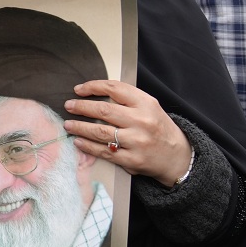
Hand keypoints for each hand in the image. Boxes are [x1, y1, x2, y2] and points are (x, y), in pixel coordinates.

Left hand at [62, 79, 192, 186]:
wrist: (177, 156)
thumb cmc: (158, 128)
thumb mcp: (149, 107)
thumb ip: (127, 99)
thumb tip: (94, 93)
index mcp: (146, 103)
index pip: (114, 89)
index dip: (92, 87)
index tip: (78, 89)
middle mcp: (141, 121)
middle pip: (103, 110)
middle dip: (81, 107)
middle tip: (68, 105)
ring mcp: (137, 141)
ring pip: (100, 131)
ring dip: (80, 127)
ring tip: (68, 124)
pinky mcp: (132, 159)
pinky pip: (104, 151)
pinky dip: (87, 146)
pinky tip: (78, 141)